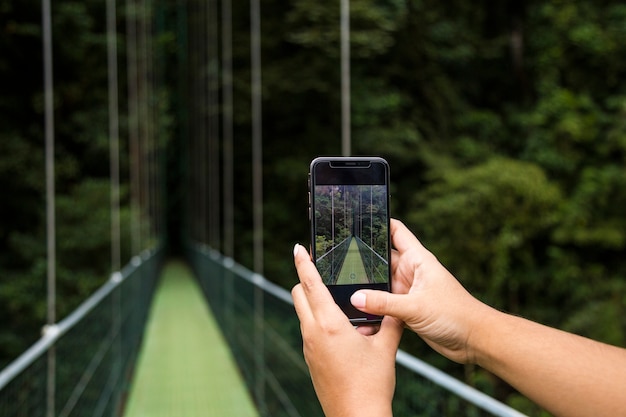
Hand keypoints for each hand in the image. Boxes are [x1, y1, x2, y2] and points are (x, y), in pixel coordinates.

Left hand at [292, 244, 402, 416]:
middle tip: (321, 269)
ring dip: (314, 301)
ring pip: (304, 313)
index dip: (303, 263)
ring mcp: (309, 347)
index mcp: (329, 324)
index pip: (310, 284)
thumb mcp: (386, 348)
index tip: (297, 248)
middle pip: (298, 295)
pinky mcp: (311, 359)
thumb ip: (390, 321)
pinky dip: (319, 320)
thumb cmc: (371, 384)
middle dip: (305, 279)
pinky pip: (310, 330)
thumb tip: (396, 305)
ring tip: (339, 301)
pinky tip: (342, 328)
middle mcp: (313, 333)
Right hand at [350, 219, 492, 363]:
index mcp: (418, 260)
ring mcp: (408, 291)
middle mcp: (411, 272)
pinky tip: (360, 311)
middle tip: (340, 259)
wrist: (474, 340)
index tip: (357, 219)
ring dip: (368, 287)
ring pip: (380, 284)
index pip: (396, 232)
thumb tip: (356, 297)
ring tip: (346, 287)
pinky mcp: (407, 309)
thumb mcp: (415, 306)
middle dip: (363, 259)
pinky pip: (384, 304)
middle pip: (381, 259)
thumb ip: (384, 302)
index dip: (379, 223)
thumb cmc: (456, 315)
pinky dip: (374, 307)